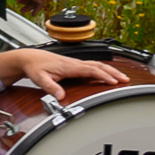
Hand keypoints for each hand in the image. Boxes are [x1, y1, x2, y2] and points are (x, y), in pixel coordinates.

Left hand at [0, 46, 126, 98]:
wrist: (29, 58)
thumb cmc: (35, 67)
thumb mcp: (40, 78)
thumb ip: (50, 87)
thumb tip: (60, 97)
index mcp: (69, 66)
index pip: (90, 70)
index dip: (103, 76)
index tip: (114, 82)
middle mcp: (74, 63)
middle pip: (98, 65)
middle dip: (113, 72)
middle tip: (126, 80)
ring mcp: (75, 64)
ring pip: (96, 65)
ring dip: (110, 70)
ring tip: (122, 77)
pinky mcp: (74, 66)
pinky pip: (92, 67)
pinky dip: (102, 70)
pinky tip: (107, 75)